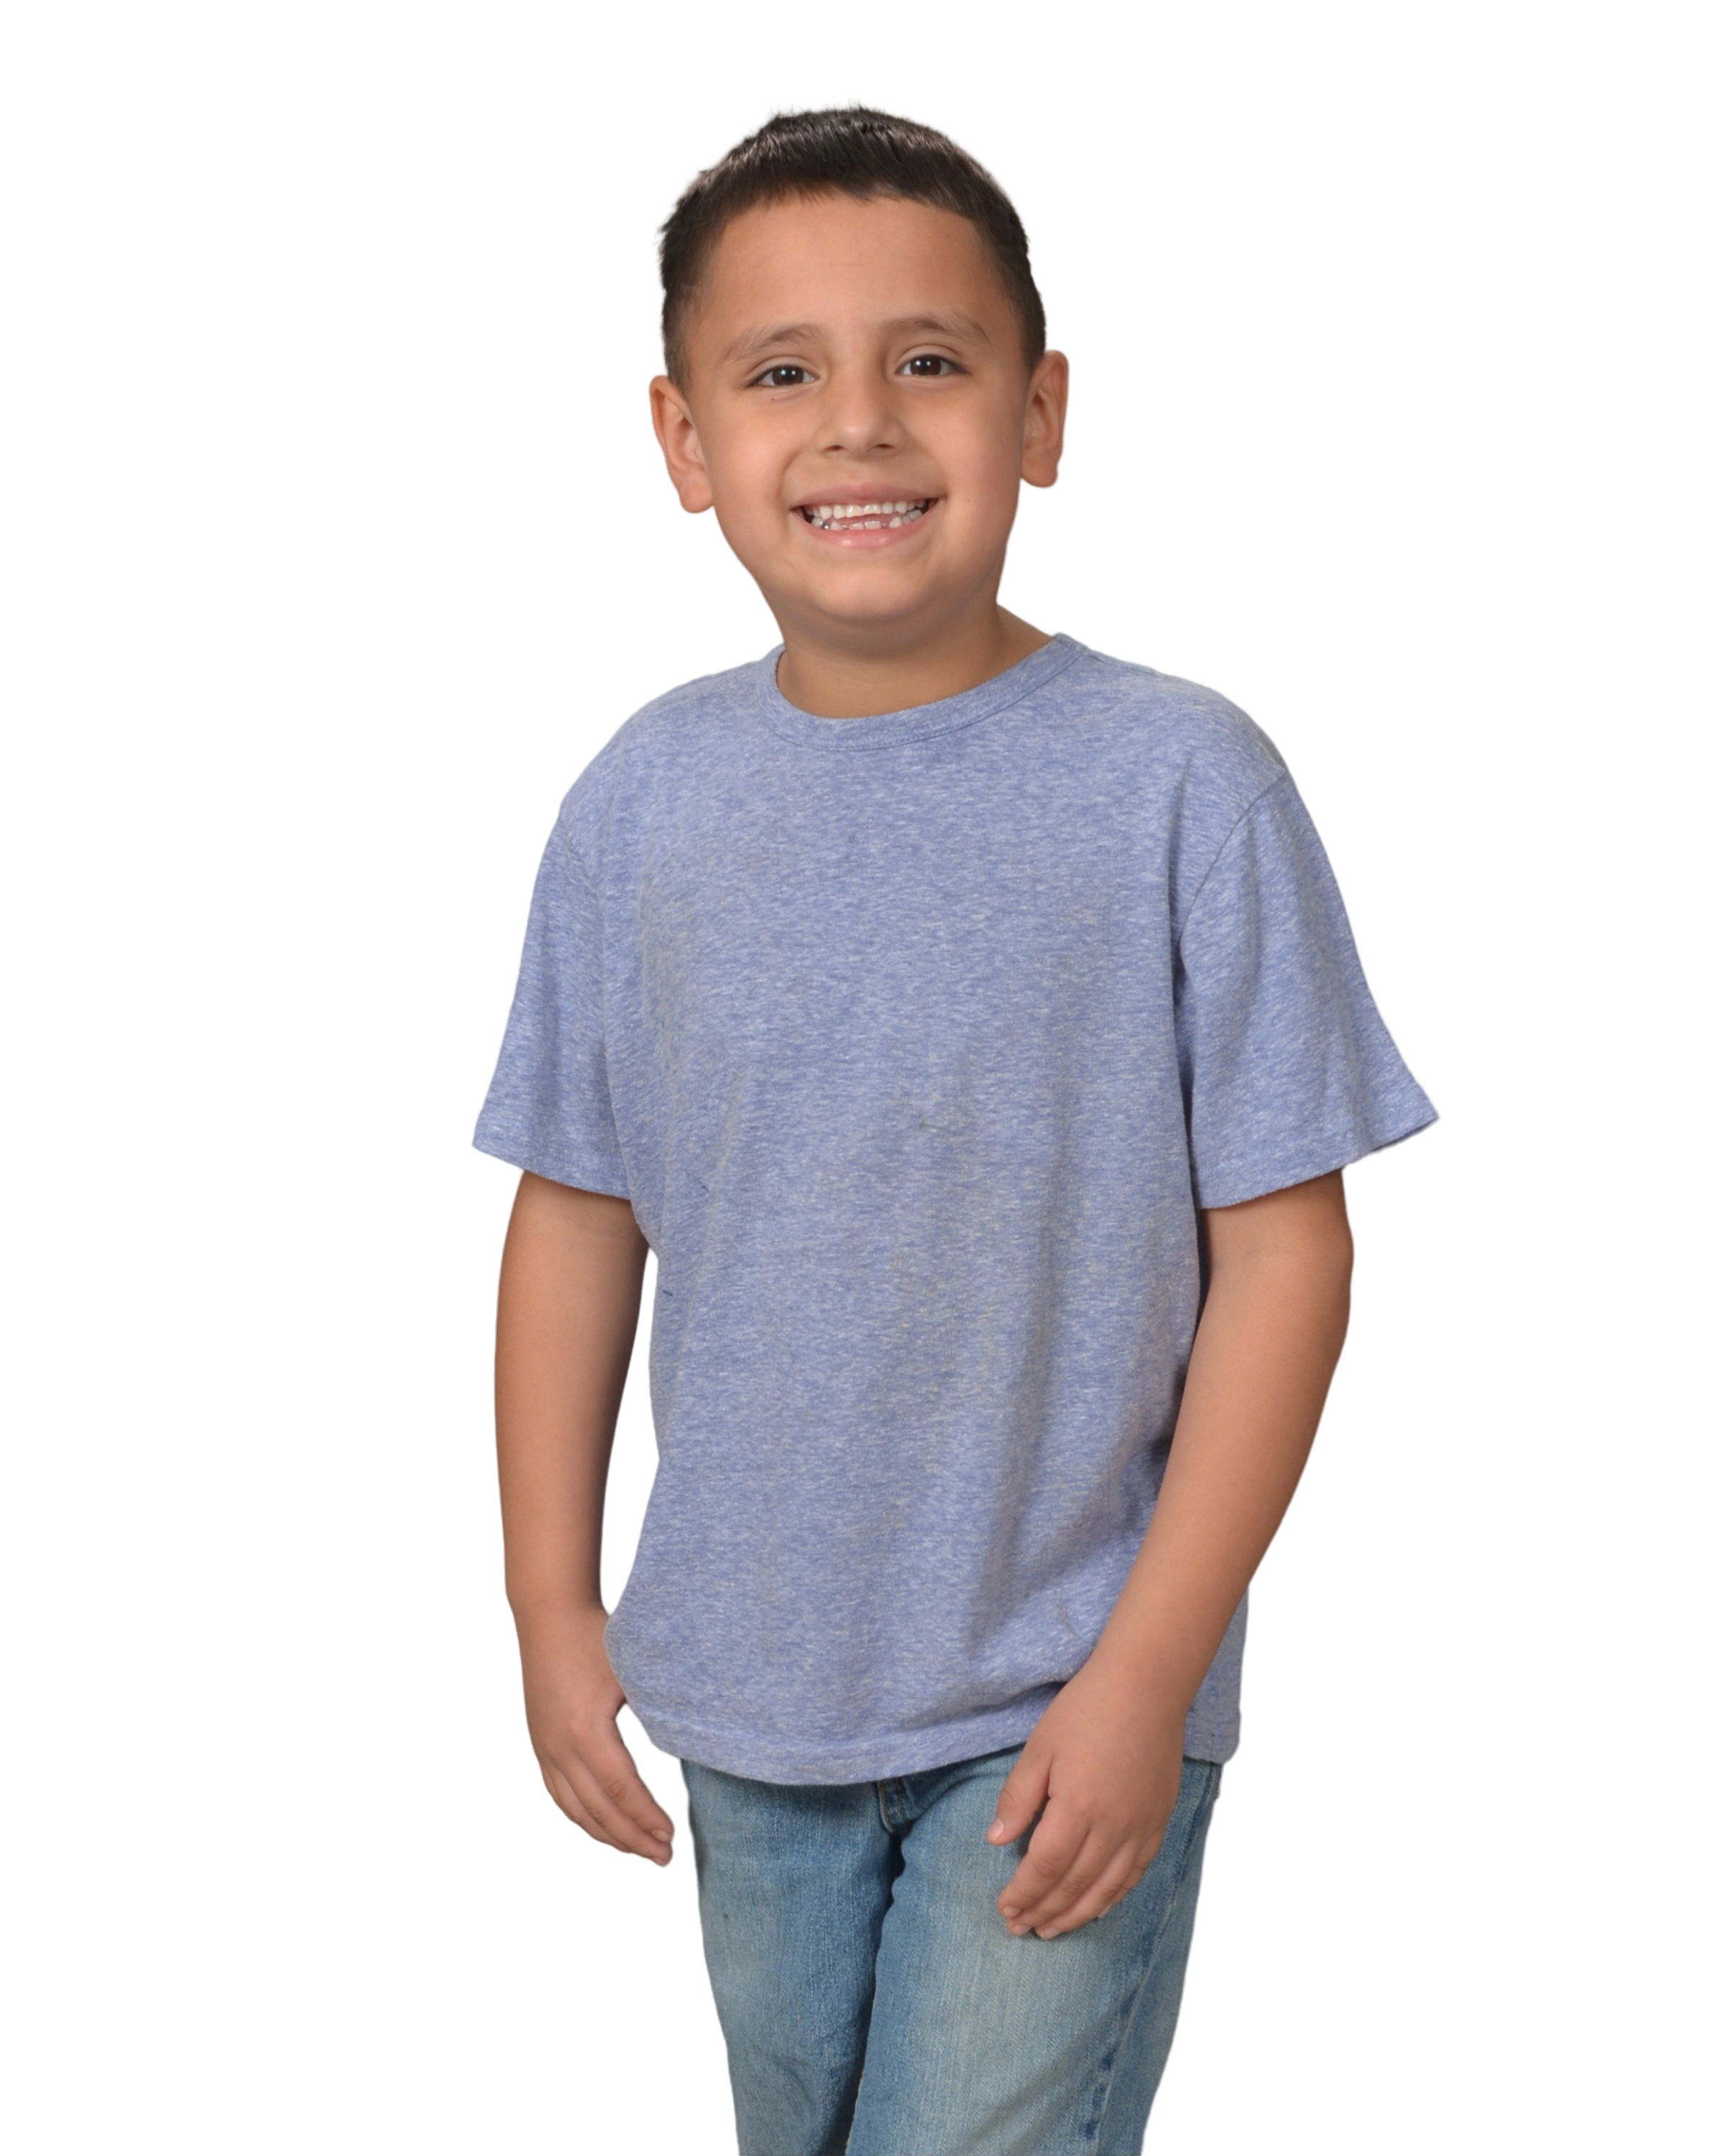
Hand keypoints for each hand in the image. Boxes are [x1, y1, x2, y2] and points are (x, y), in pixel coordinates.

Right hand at [514, 1601, 679, 1870]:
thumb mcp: (633, 1673)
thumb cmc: (598, 1636)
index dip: (648, 1820)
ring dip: (610, 1837)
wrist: (550, 1614)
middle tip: (665, 1858)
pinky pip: (560, 1796)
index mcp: (586, 1731)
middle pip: (600, 1811)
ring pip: (577, 1811)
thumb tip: (690, 1749)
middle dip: (634, 1839)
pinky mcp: (540, 1746)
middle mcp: (560, 1747)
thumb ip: (655, 1713)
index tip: (674, 1839)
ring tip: (641, 1852)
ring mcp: (545, 1749)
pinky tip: (605, 1829)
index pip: (622, 1791)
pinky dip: (584, 1819)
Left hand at [989, 1658, 1185, 1940]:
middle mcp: (1112, 1828)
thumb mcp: (1040, 1747)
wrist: (1147, 1686)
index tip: (1004, 1909)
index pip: (1044, 1867)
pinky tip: (1099, 1906)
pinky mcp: (1159, 1821)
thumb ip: (1018, 1797)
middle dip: (1044, 1911)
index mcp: (1077, 1808)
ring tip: (1054, 1929)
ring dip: (1077, 1914)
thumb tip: (996, 1840)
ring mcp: (1140, 1828)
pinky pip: (1136, 1873)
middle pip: (1073, 1886)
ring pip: (1107, 1889)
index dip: (1022, 1893)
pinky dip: (1114, 1896)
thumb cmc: (1087, 1709)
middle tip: (1021, 1929)